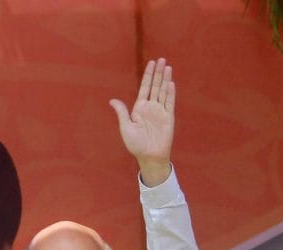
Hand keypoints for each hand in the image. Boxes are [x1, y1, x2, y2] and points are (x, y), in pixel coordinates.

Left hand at [109, 58, 174, 186]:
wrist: (149, 157)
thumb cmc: (136, 145)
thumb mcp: (126, 127)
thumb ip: (122, 112)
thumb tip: (112, 100)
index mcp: (140, 108)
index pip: (145, 87)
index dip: (148, 75)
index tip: (151, 63)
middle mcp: (151, 107)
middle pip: (156, 86)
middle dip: (158, 73)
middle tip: (162, 59)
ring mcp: (160, 112)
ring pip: (163, 91)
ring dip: (165, 79)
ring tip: (168, 67)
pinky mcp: (168, 118)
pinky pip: (169, 103)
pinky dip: (170, 93)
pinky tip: (170, 83)